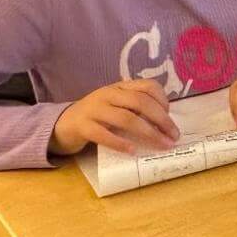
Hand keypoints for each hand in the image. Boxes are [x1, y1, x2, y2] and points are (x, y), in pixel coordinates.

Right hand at [48, 79, 178, 156]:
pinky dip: (119, 142)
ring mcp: (93, 109)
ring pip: (125, 118)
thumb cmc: (97, 117)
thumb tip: (165, 125)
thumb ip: (136, 109)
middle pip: (140, 102)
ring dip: (148, 133)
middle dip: (161, 119)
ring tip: (161, 144)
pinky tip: (132, 150)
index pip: (147, 86)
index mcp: (120, 87)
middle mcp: (107, 94)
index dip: (163, 100)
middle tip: (173, 136)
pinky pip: (103, 134)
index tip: (170, 117)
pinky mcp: (82, 126)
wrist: (62, 124)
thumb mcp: (117, 106)